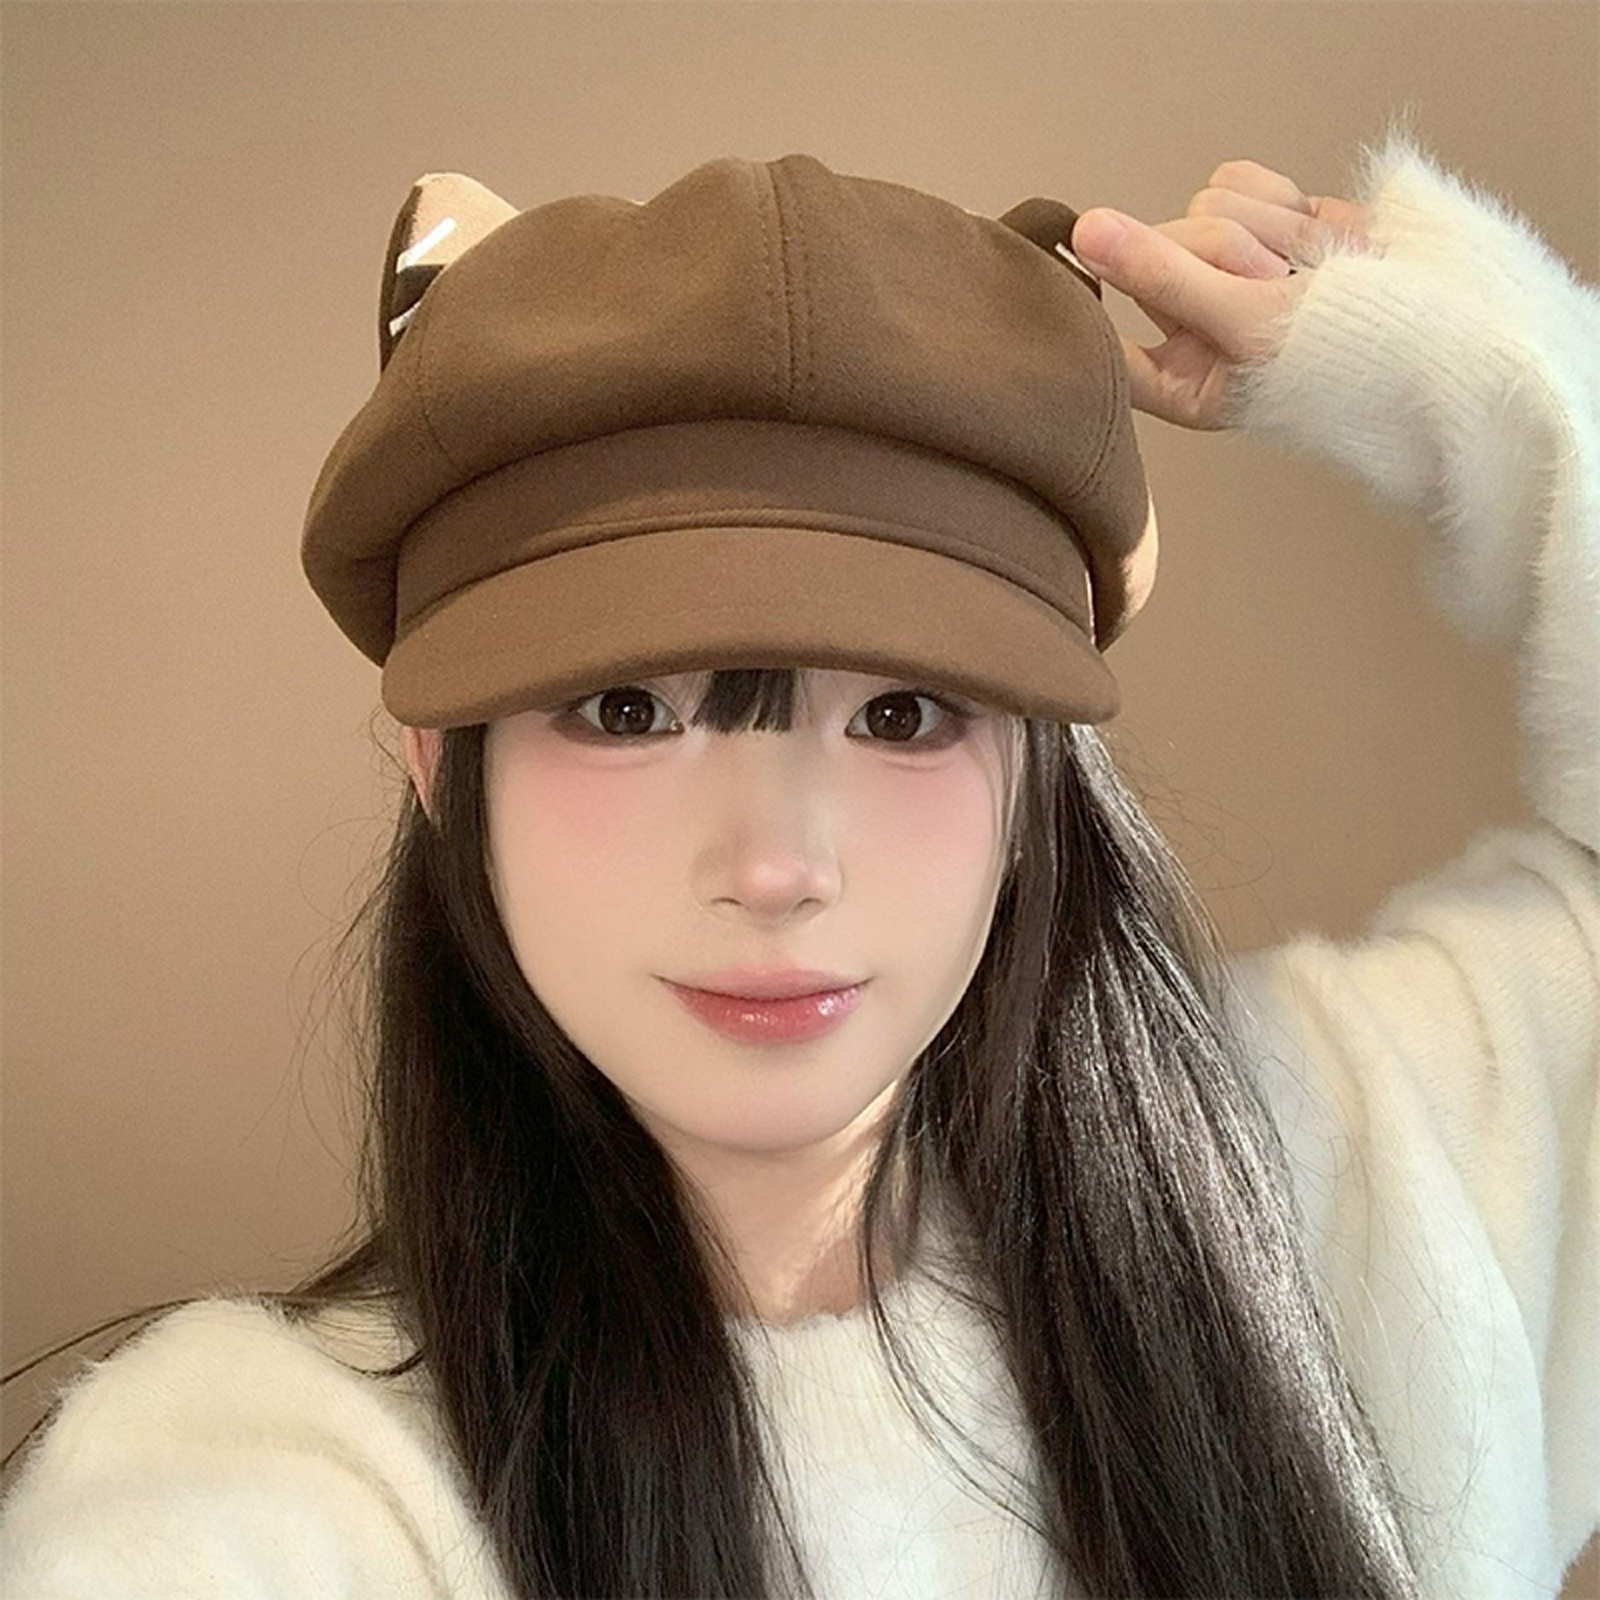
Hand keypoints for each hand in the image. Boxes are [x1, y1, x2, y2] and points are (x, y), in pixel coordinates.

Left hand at [1070, 160, 1375, 430]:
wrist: (1443, 332)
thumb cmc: (1347, 361)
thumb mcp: (1246, 321)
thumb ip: (1163, 273)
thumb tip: (1086, 232)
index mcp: (1180, 380)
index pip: (1107, 339)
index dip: (1101, 297)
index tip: (1088, 266)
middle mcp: (1194, 328)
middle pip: (1162, 247)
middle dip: (1226, 253)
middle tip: (1278, 282)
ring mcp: (1226, 276)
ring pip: (1206, 208)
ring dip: (1268, 229)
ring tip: (1311, 273)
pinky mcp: (1260, 229)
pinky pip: (1239, 182)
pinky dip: (1282, 200)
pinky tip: (1317, 239)